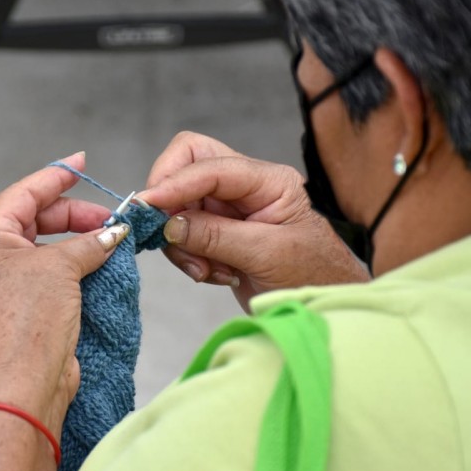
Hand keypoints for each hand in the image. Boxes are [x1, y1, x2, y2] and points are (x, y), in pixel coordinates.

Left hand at [0, 153, 129, 470]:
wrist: (25, 380)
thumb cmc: (28, 320)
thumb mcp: (61, 267)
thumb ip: (89, 242)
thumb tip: (113, 233)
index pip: (22, 195)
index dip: (55, 177)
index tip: (80, 163)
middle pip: (34, 221)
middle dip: (74, 216)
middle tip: (109, 217)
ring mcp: (1, 286)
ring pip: (43, 249)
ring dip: (77, 242)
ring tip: (109, 239)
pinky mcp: (20, 308)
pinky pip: (48, 274)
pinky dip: (73, 266)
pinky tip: (98, 262)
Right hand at [138, 132, 368, 310]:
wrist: (322, 305)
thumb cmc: (312, 277)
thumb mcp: (267, 255)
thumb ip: (216, 236)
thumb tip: (168, 224)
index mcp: (269, 181)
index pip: (210, 165)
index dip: (175, 183)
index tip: (148, 206)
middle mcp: (247, 187)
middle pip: (188, 168)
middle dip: (173, 203)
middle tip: (171, 238)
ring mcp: (230, 209)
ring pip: (179, 205)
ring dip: (183, 242)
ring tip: (208, 271)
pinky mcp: (218, 233)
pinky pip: (184, 234)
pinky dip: (190, 256)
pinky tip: (216, 275)